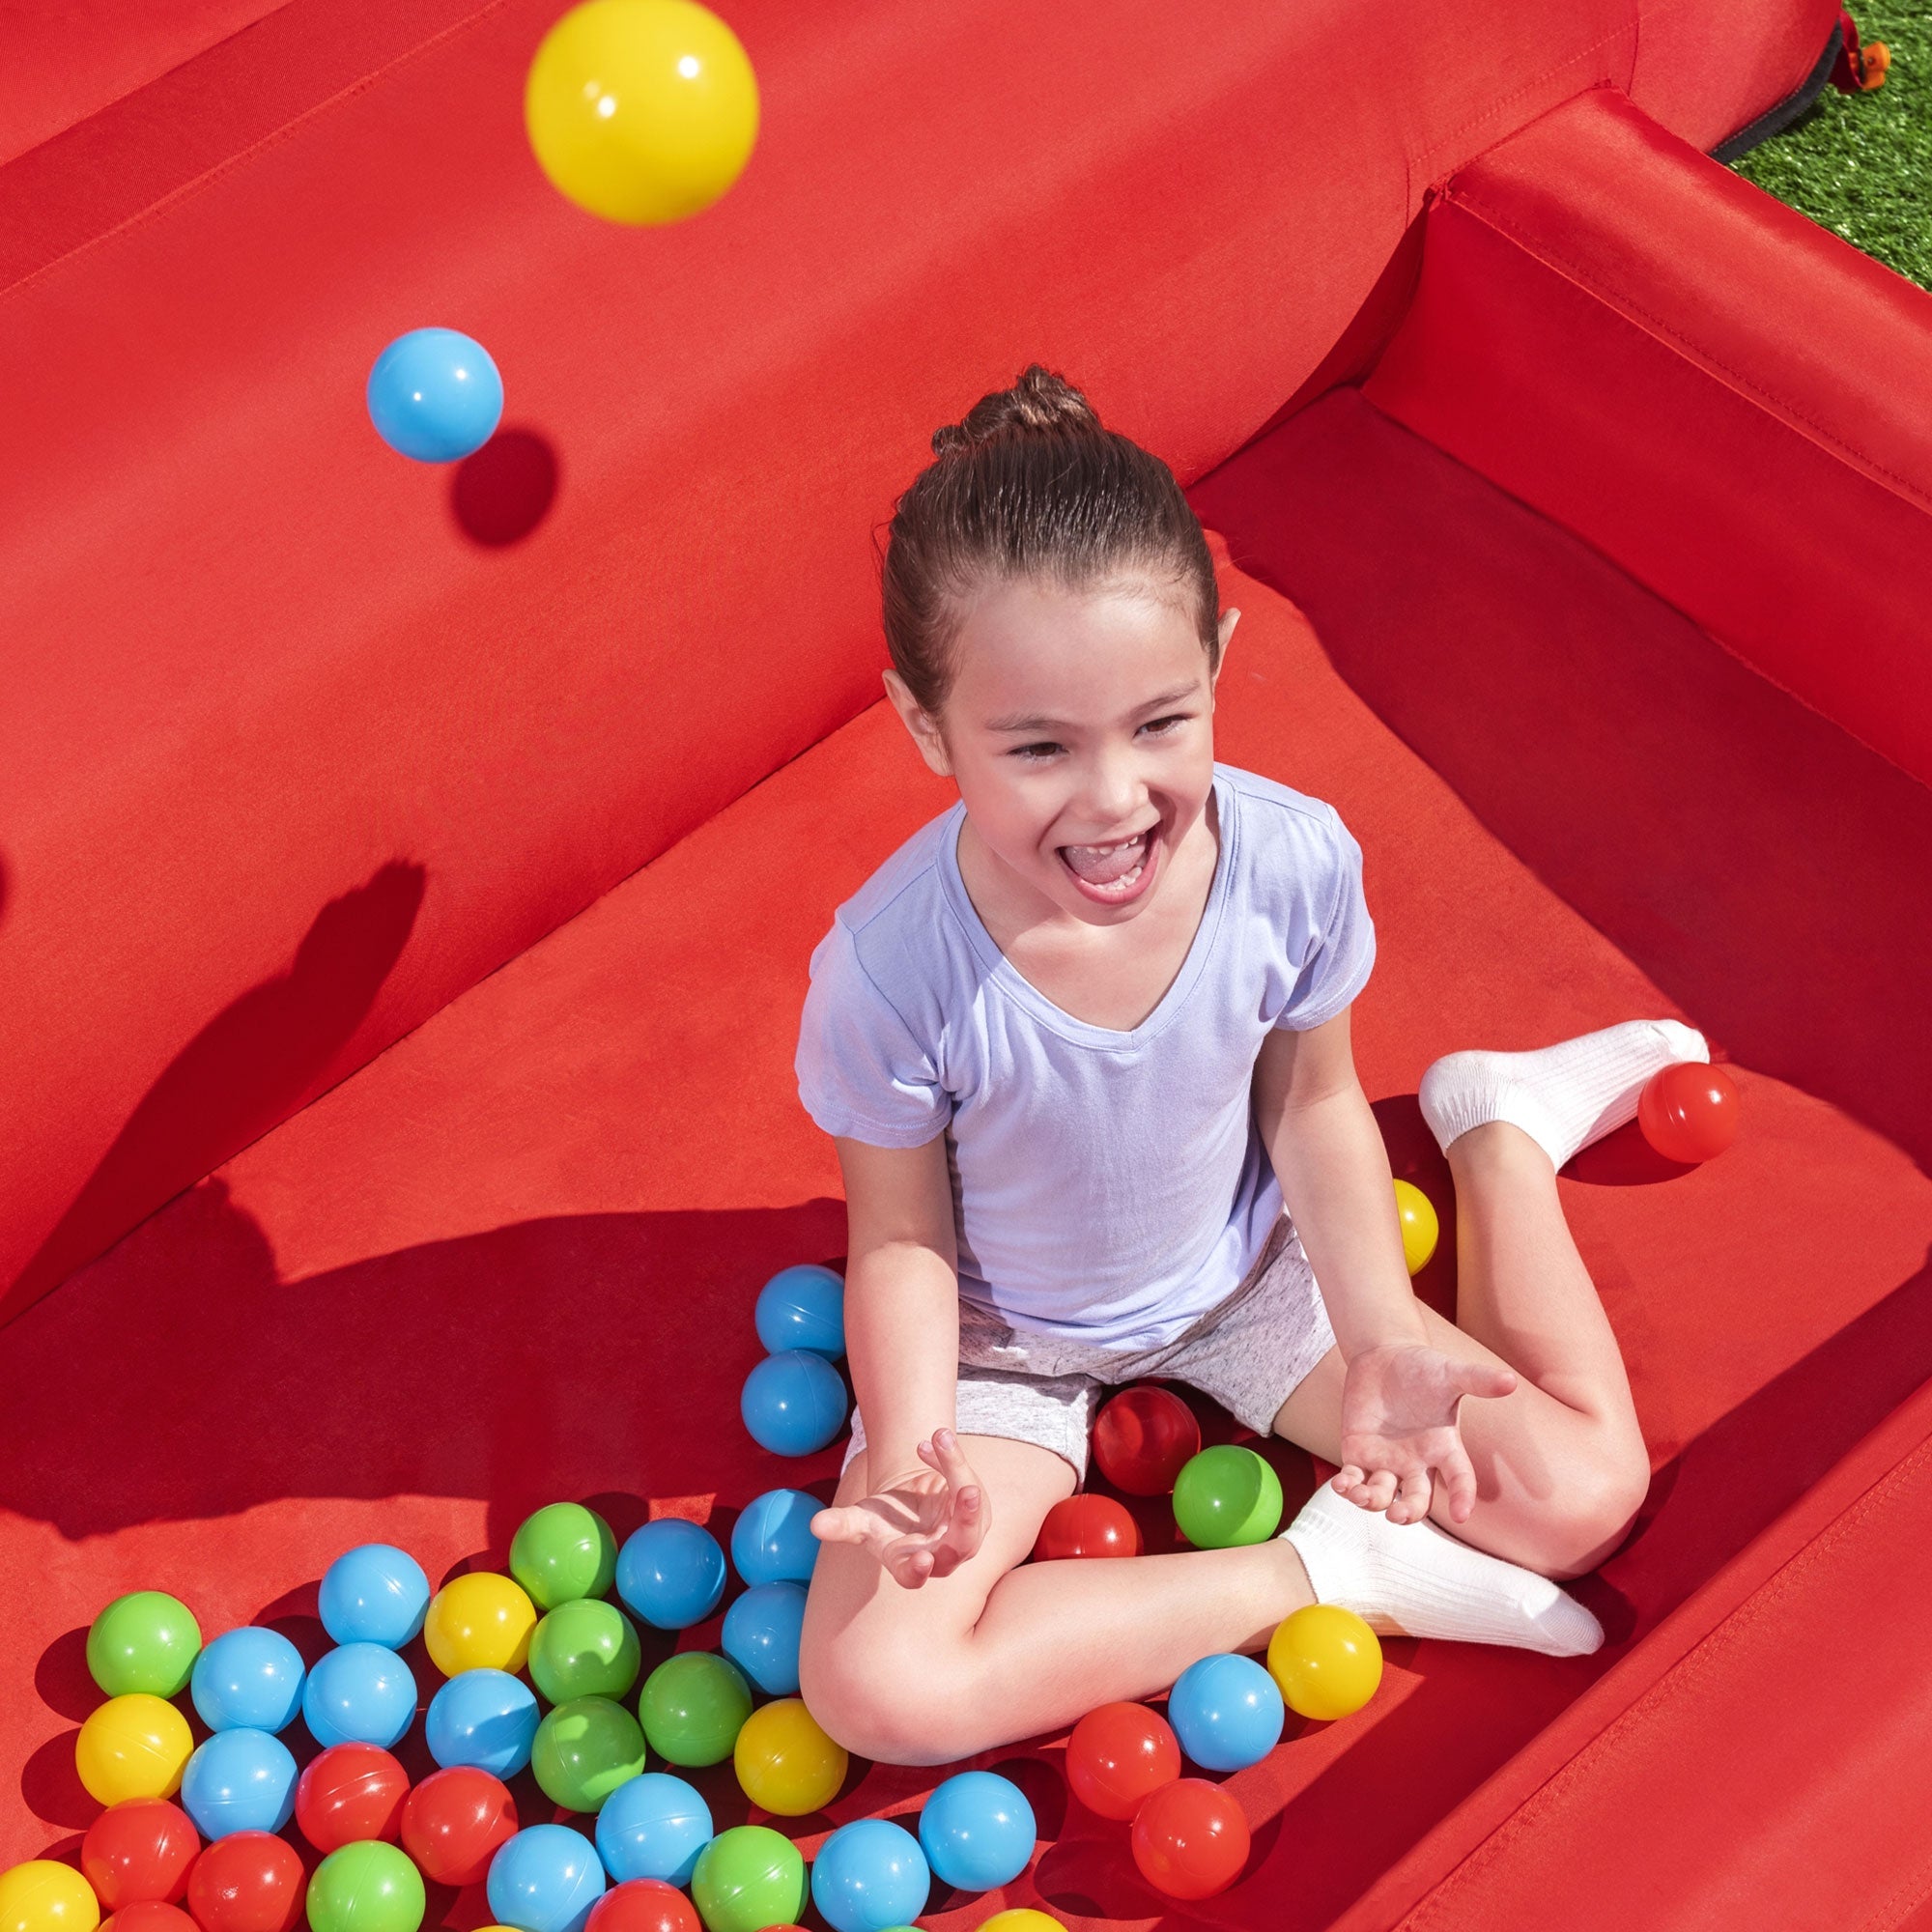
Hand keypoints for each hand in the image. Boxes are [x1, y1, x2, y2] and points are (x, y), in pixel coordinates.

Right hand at [810, 1428, 988, 1588]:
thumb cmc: (883, 1519)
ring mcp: (965, 1531)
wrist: (907, 1501)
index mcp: (911, 1564)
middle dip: (966, 1518)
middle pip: (964, 1542)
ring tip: (941, 1439)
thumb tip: (815, 1525)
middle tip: (968, 1491)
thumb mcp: (862, 1520)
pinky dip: (949, 1458)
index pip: (917, 1575)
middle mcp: (945, 1554)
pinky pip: (966, 1479)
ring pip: (971, 1504)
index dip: (918, 1570)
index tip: (923, 1560)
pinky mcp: (975, 1507)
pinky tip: (931, 1441)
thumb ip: (842, 1524)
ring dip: (958, 1471)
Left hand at [1334, 1343, 1516, 1523]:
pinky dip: (1347, 1486)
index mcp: (1444, 1448)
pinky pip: (1353, 1479)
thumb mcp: (1451, 1374)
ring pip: (1382, 1494)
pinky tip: (1341, 1485)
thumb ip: (1478, 1380)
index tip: (1462, 1515)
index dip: (1463, 1497)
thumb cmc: (1423, 1367)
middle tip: (1399, 1514)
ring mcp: (1387, 1461)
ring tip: (1361, 1495)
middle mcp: (1417, 1462)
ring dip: (1372, 1501)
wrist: (1384, 1357)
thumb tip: (1511, 1380)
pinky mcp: (1358, 1454)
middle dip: (1408, 1511)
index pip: (1460, 1479)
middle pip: (1417, 1499)